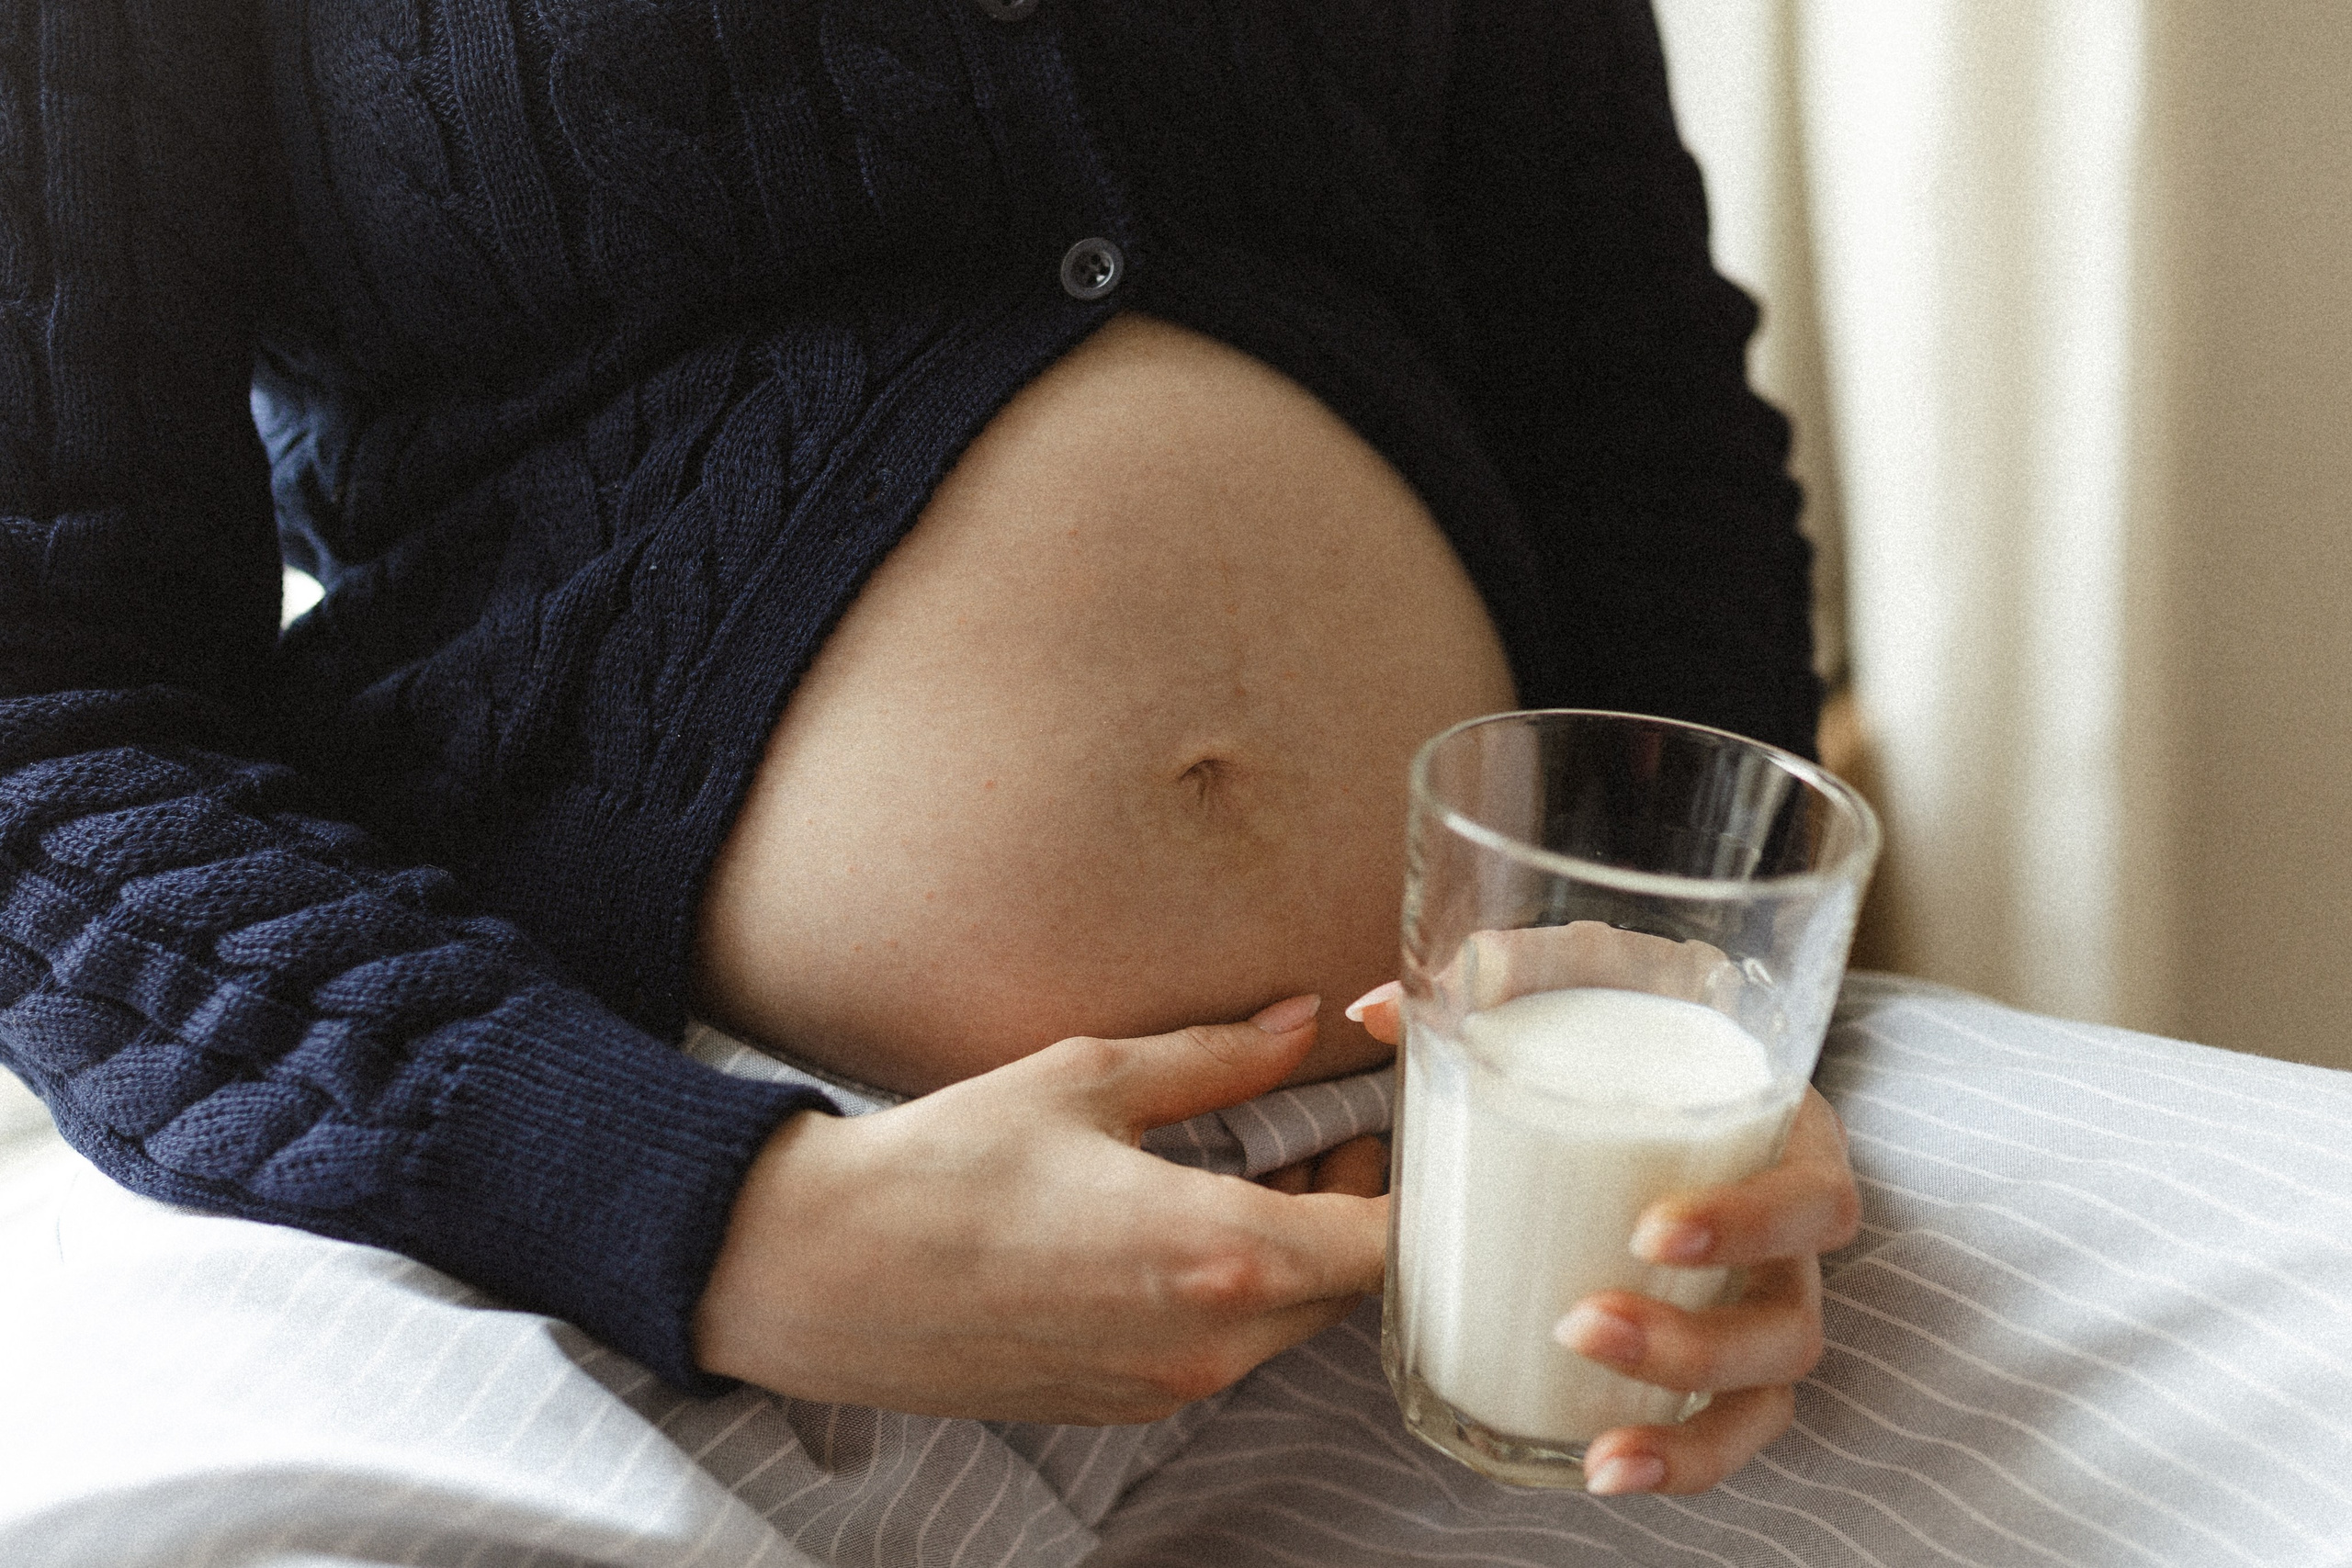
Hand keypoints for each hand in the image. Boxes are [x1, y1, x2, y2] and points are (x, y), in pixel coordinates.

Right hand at [693, 996, 1387, 1422]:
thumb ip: (1217, 1057)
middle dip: (1357, 1214)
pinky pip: (1227, 1351)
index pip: (1388, 1244)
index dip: (1414, 1187)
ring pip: (1291, 1324)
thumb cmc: (948, 1166)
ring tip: (1259, 1170)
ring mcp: (1168, 1385)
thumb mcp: (1089, 1079)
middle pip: (1352, 1289)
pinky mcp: (1126, 1403)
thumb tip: (1301, 1024)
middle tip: (1326, 1138)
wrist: (822, 1274)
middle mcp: (1210, 1340)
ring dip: (1299, 1255)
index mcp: (1218, 1254)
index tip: (1396, 1133)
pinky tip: (1191, 1226)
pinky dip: (1241, 1294)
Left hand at [1348, 970, 1859, 1495]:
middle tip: (1581, 1320)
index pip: (1813, 1192)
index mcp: (1782, 1137)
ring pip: (1765, 1393)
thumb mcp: (1593, 976)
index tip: (1651, 1234)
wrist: (1647, 1070)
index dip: (1750, 1222)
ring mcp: (1762, 1303)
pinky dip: (1678, 1460)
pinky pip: (1728, 1430)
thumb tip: (1379, 1011)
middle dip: (1693, 1341)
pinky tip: (1601, 1469)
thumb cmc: (1629, 1021)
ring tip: (1596, 1441)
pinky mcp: (1724, 1359)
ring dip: (1687, 1419)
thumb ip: (1508, 969)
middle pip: (1790, 1316)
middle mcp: (1789, 1235)